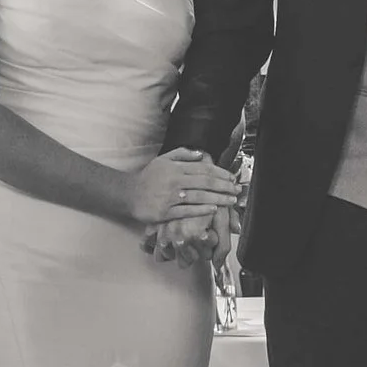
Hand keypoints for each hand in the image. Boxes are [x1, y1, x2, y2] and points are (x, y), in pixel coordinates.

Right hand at [125, 151, 244, 237]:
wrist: (130, 194)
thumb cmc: (149, 176)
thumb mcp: (163, 159)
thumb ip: (182, 154)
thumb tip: (201, 154)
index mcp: (176, 168)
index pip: (204, 169)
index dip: (220, 174)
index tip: (232, 178)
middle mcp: (175, 181)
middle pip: (205, 183)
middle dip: (224, 186)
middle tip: (237, 190)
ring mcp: (170, 197)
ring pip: (199, 197)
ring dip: (217, 199)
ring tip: (230, 201)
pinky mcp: (165, 212)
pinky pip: (186, 211)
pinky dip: (201, 210)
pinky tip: (213, 210)